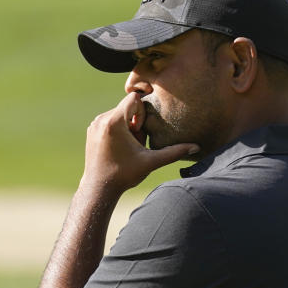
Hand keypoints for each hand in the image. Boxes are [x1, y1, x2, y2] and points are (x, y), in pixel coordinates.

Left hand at [82, 93, 198, 192]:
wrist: (99, 189)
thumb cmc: (124, 175)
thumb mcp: (151, 162)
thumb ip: (174, 152)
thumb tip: (196, 147)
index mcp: (114, 122)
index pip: (134, 98)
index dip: (142, 112)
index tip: (141, 132)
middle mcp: (101, 119)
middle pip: (126, 107)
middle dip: (135, 122)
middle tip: (136, 143)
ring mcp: (94, 124)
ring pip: (118, 113)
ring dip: (127, 126)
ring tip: (128, 146)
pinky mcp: (92, 130)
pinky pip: (109, 120)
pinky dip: (118, 129)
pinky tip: (120, 147)